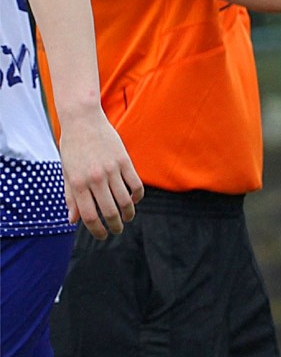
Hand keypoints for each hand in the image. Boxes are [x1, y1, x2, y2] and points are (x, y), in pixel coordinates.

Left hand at [58, 114, 143, 239]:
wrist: (83, 121)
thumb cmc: (72, 148)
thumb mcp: (66, 173)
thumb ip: (70, 197)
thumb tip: (73, 220)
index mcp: (77, 183)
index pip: (89, 216)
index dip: (97, 230)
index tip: (102, 235)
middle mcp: (95, 179)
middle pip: (109, 211)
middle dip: (115, 226)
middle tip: (117, 230)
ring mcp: (111, 169)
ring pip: (124, 200)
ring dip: (128, 214)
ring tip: (127, 218)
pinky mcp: (124, 161)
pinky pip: (135, 184)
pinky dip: (137, 196)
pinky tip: (134, 200)